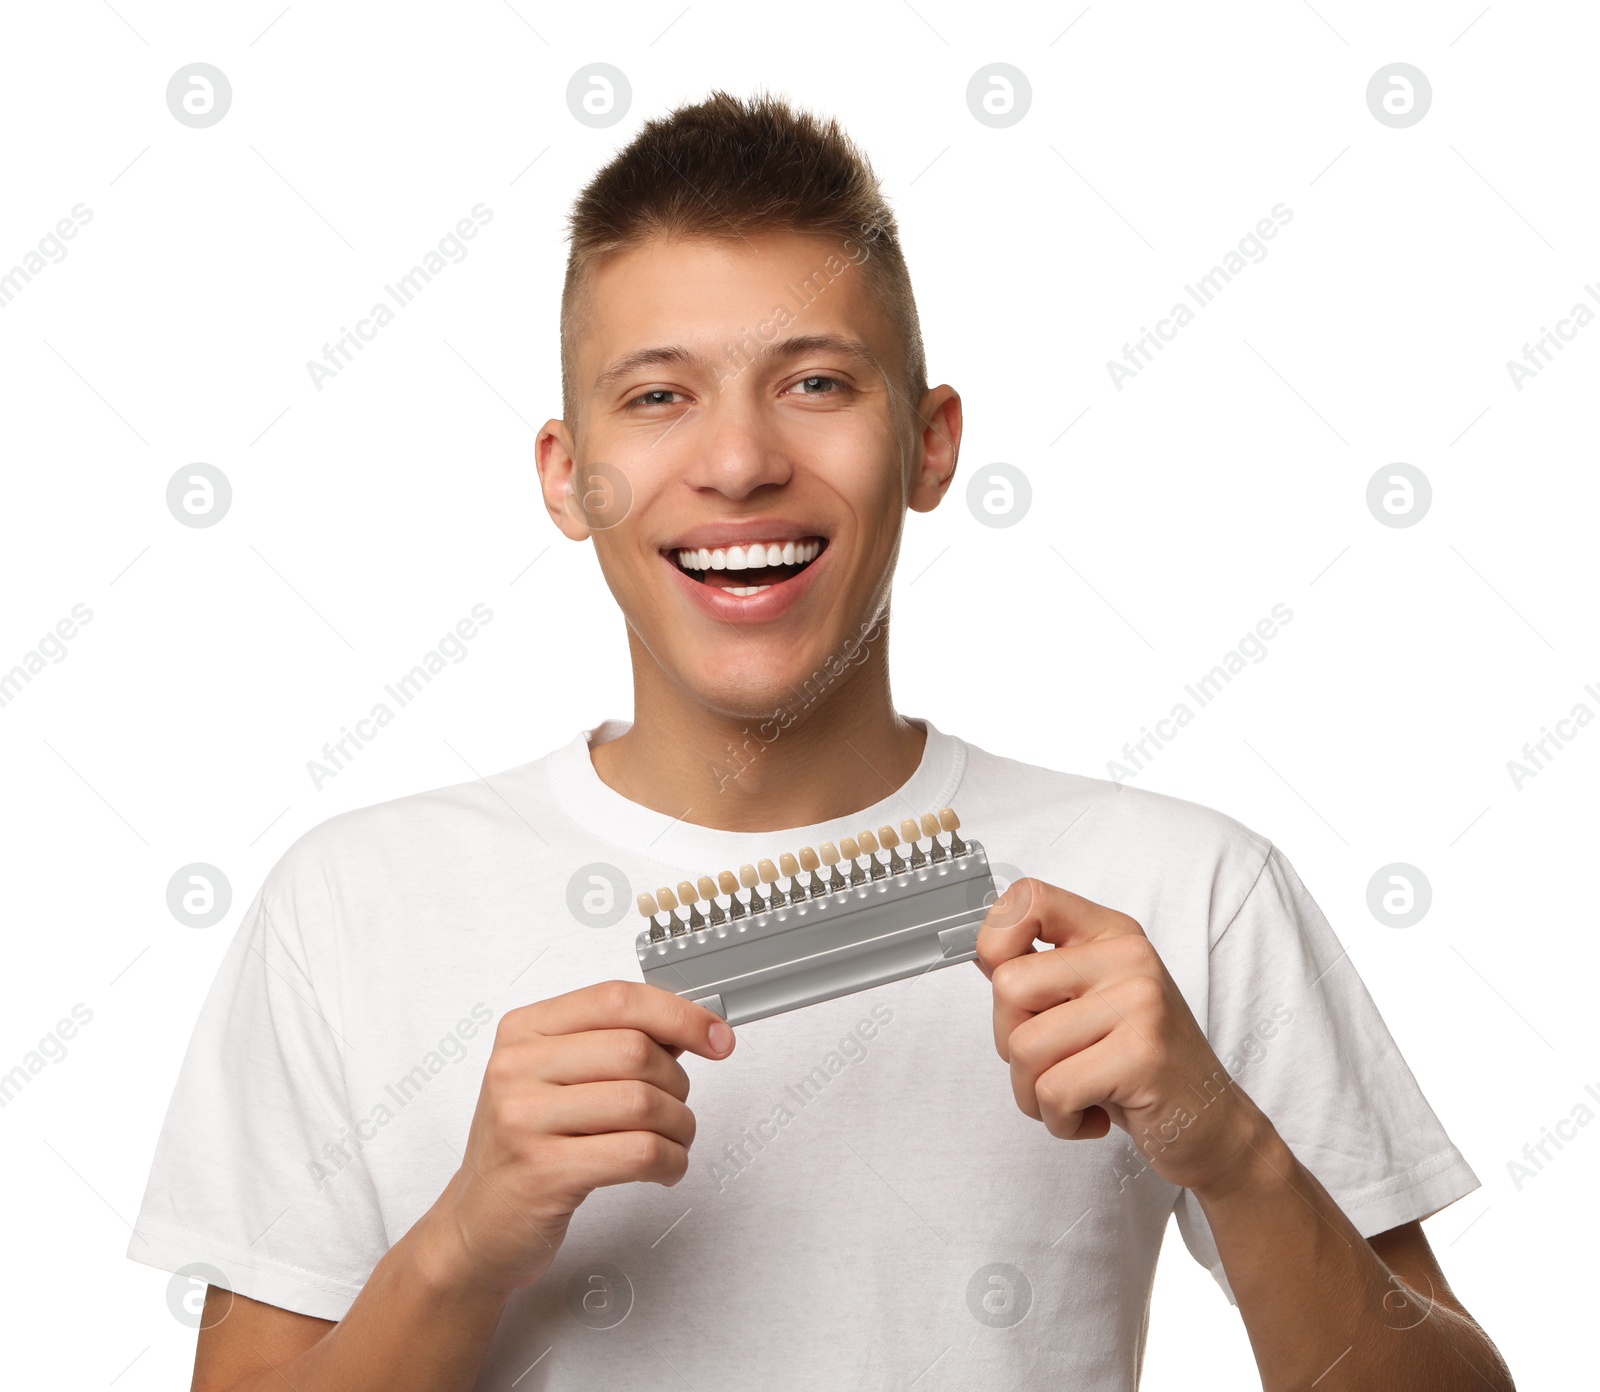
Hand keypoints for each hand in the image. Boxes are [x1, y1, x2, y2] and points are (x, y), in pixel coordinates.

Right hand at [420, 980, 734, 1295]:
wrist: (478, 1224)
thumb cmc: (526, 1147)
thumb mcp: (556, 1079)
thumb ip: (614, 1044)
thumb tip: (689, 1025)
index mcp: (524, 1030)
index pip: (617, 999)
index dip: (679, 1013)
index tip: (716, 1035)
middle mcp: (517, 1067)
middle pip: (636, 1051)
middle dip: (677, 1082)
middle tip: (677, 1106)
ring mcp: (525, 1119)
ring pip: (643, 1103)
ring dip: (680, 1126)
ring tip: (673, 1140)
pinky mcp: (543, 1172)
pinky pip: (639, 1153)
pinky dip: (671, 1161)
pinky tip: (665, 1167)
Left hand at [975, 879, 1265, 1192]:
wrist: (1212, 1123)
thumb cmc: (1139, 1063)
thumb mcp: (1092, 1004)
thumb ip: (1041, 975)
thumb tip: (978, 954)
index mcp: (1111, 935)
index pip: (1029, 897)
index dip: (994, 936)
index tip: (1000, 975)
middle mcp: (1128, 957)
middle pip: (1008, 986)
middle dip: (1010, 1042)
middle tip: (1055, 1062)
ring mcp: (1139, 1002)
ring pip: (1023, 1047)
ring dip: (1033, 1093)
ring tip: (1077, 1095)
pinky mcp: (1142, 1055)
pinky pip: (1053, 1091)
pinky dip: (1060, 1121)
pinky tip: (1094, 1116)